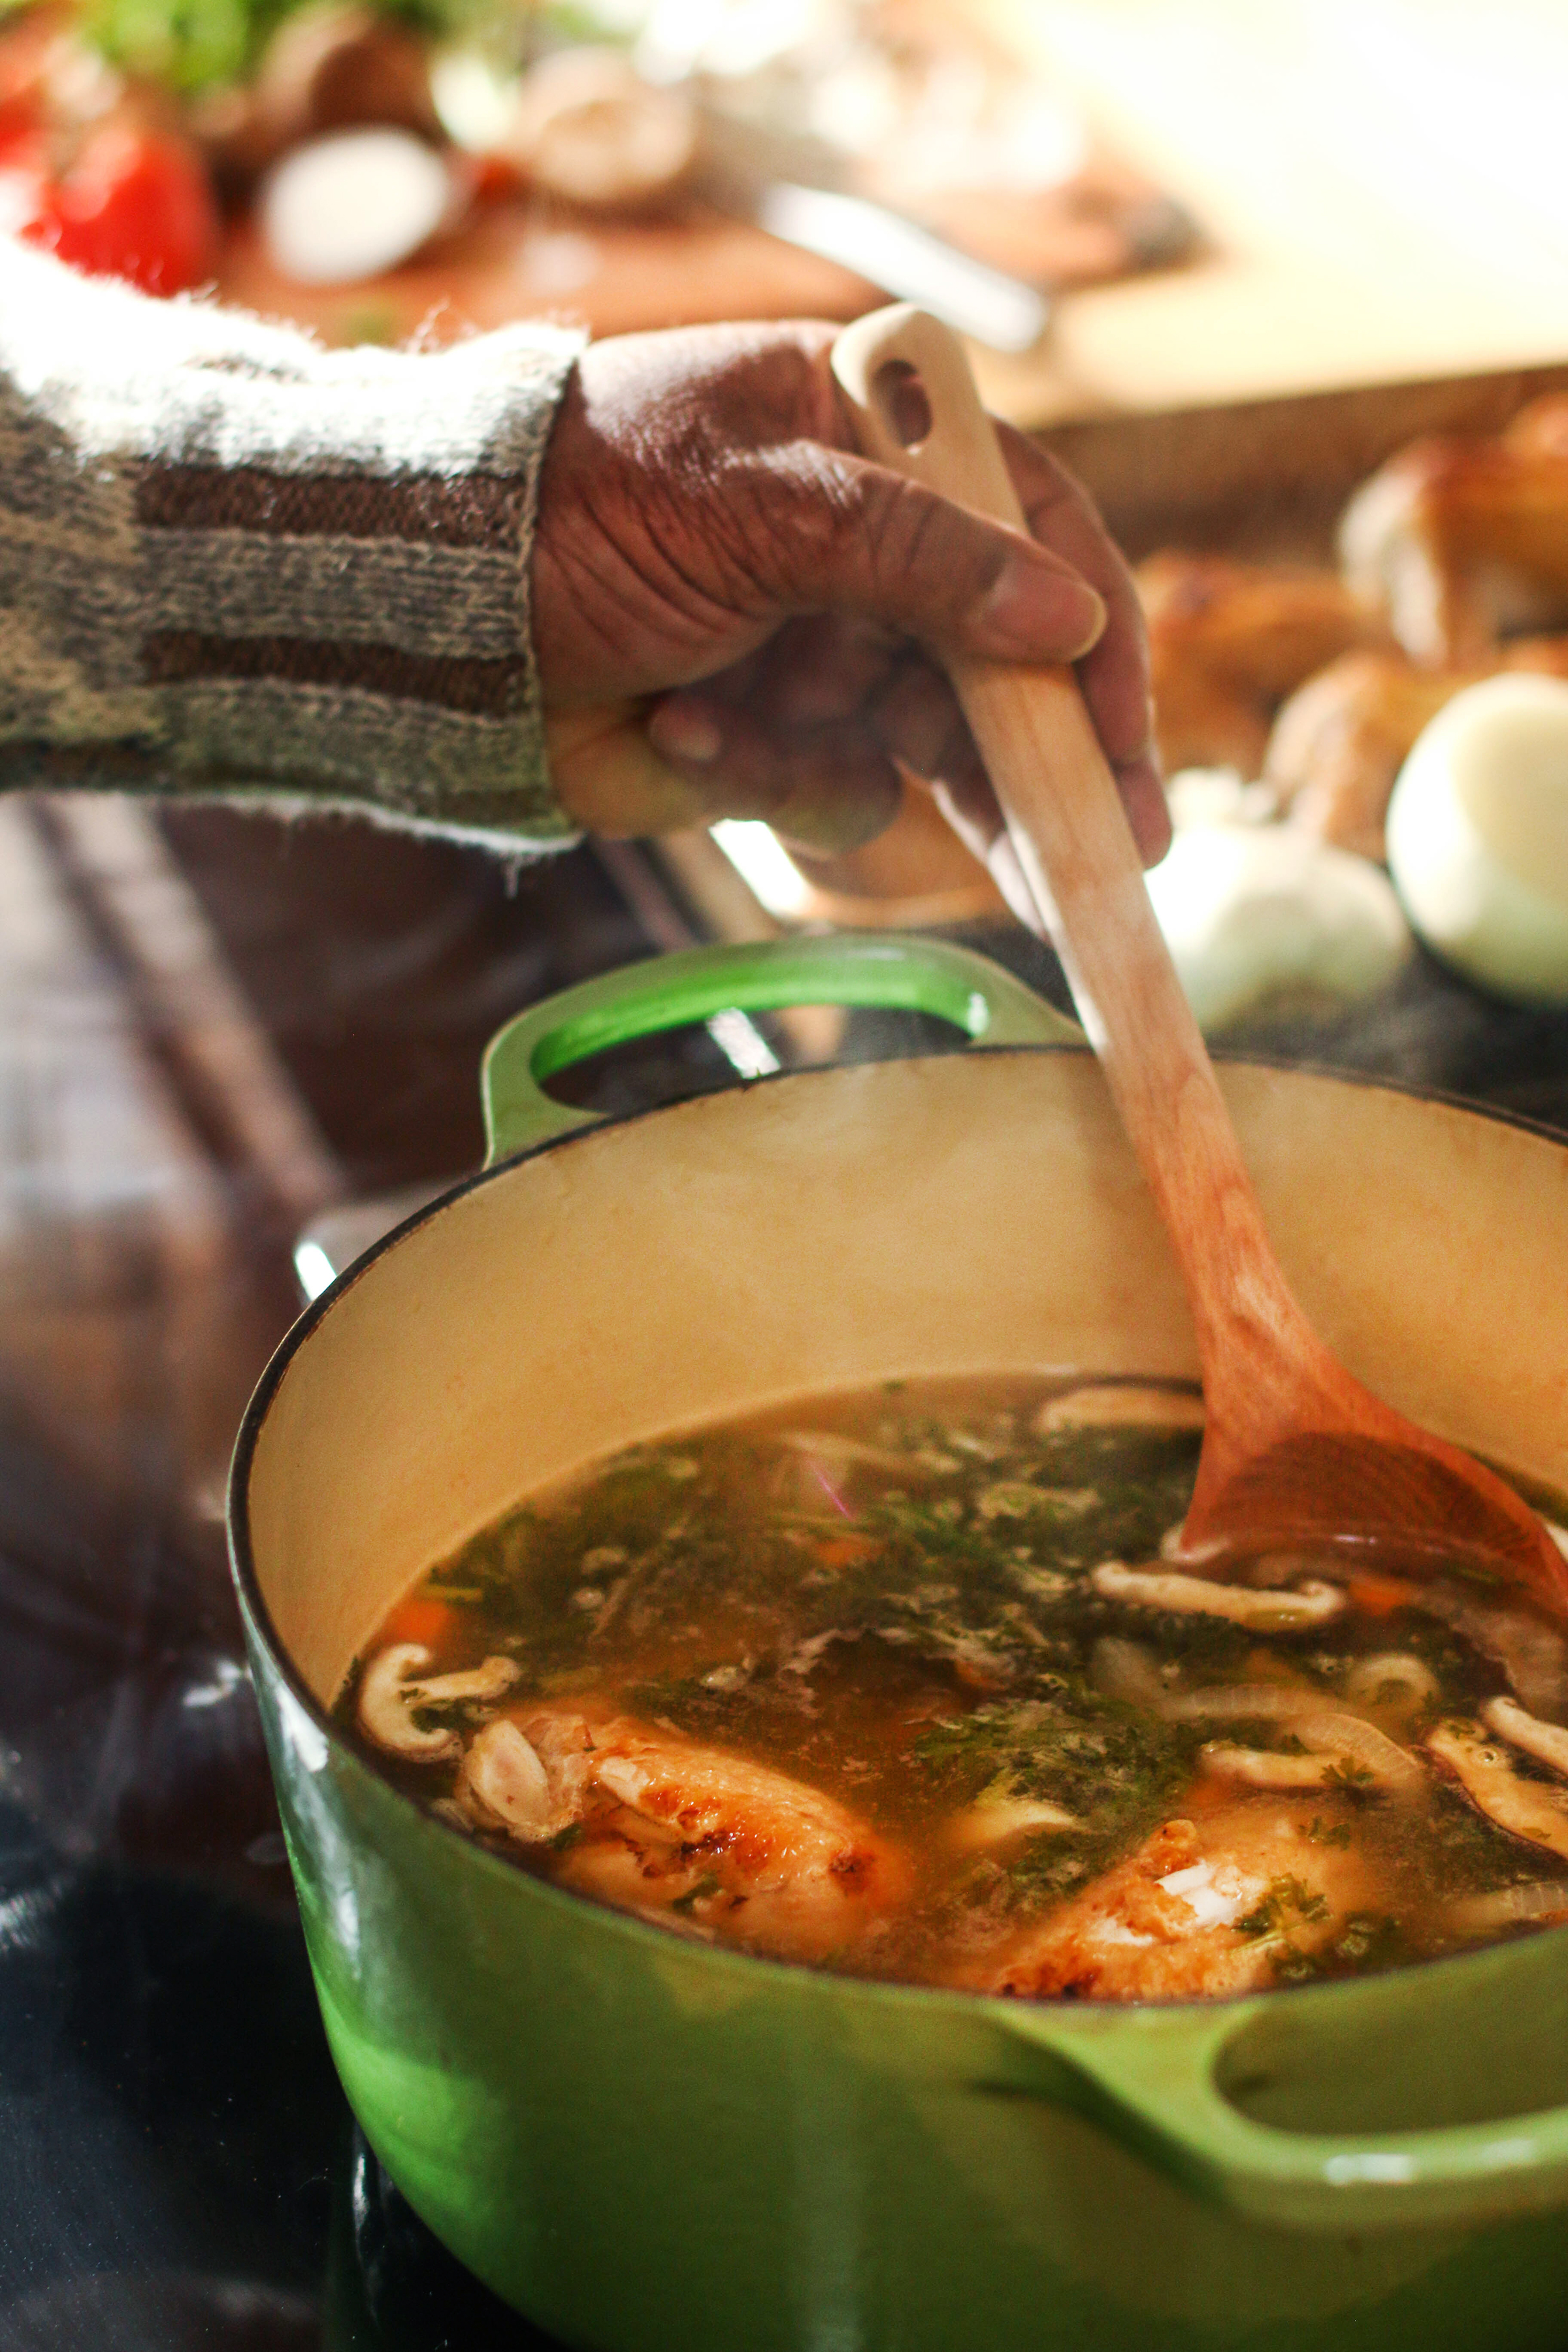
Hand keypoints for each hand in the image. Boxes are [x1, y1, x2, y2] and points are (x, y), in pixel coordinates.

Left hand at [532, 320, 1166, 880]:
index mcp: (878, 442)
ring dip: (889, 777)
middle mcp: (871, 551)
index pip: (1037, 525)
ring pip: (934, 752)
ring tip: (922, 832)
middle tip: (1119, 856)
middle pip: (1008, 665)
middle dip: (1048, 761)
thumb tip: (1065, 619)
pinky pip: (828, 790)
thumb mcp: (763, 509)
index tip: (1124, 728)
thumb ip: (921, 558)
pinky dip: (763, 776)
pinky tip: (679, 735)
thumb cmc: (587, 508)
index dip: (1095, 627)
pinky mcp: (774, 743)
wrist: (439, 618)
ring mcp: (826, 653)